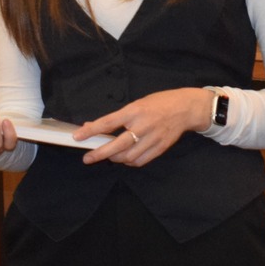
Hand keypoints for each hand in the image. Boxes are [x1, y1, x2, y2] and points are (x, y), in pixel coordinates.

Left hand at [78, 87, 210, 167]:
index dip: (92, 131)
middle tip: (88, 158)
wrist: (185, 108)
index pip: (108, 123)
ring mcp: (152, 139)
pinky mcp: (160, 148)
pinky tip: (126, 158)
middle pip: (117, 146)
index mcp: (135, 111)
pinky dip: (129, 162)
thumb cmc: (159, 103)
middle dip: (99, 154)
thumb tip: (95, 126)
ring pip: (127, 157)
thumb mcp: (136, 104)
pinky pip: (140, 161)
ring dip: (115, 159)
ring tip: (110, 155)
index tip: (78, 137)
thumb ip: (118, 117)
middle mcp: (143, 126)